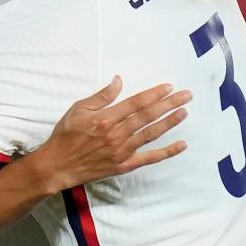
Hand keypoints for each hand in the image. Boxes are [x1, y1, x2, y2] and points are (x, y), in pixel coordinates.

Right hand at [36, 76, 190, 192]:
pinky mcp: (124, 165)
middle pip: (148, 116)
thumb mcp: (78, 109)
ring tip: (184, 112)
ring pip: (151, 134)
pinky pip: (149, 158)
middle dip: (169, 104)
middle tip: (186, 95)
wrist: (58, 165)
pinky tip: (181, 145)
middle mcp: (117, 134)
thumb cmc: (66, 135)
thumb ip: (101, 96)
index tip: (169, 87)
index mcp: (106, 118)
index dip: (154, 94)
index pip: (136, 103)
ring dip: (170, 122)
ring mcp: (123, 151)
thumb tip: (119, 81)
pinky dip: (167, 152)